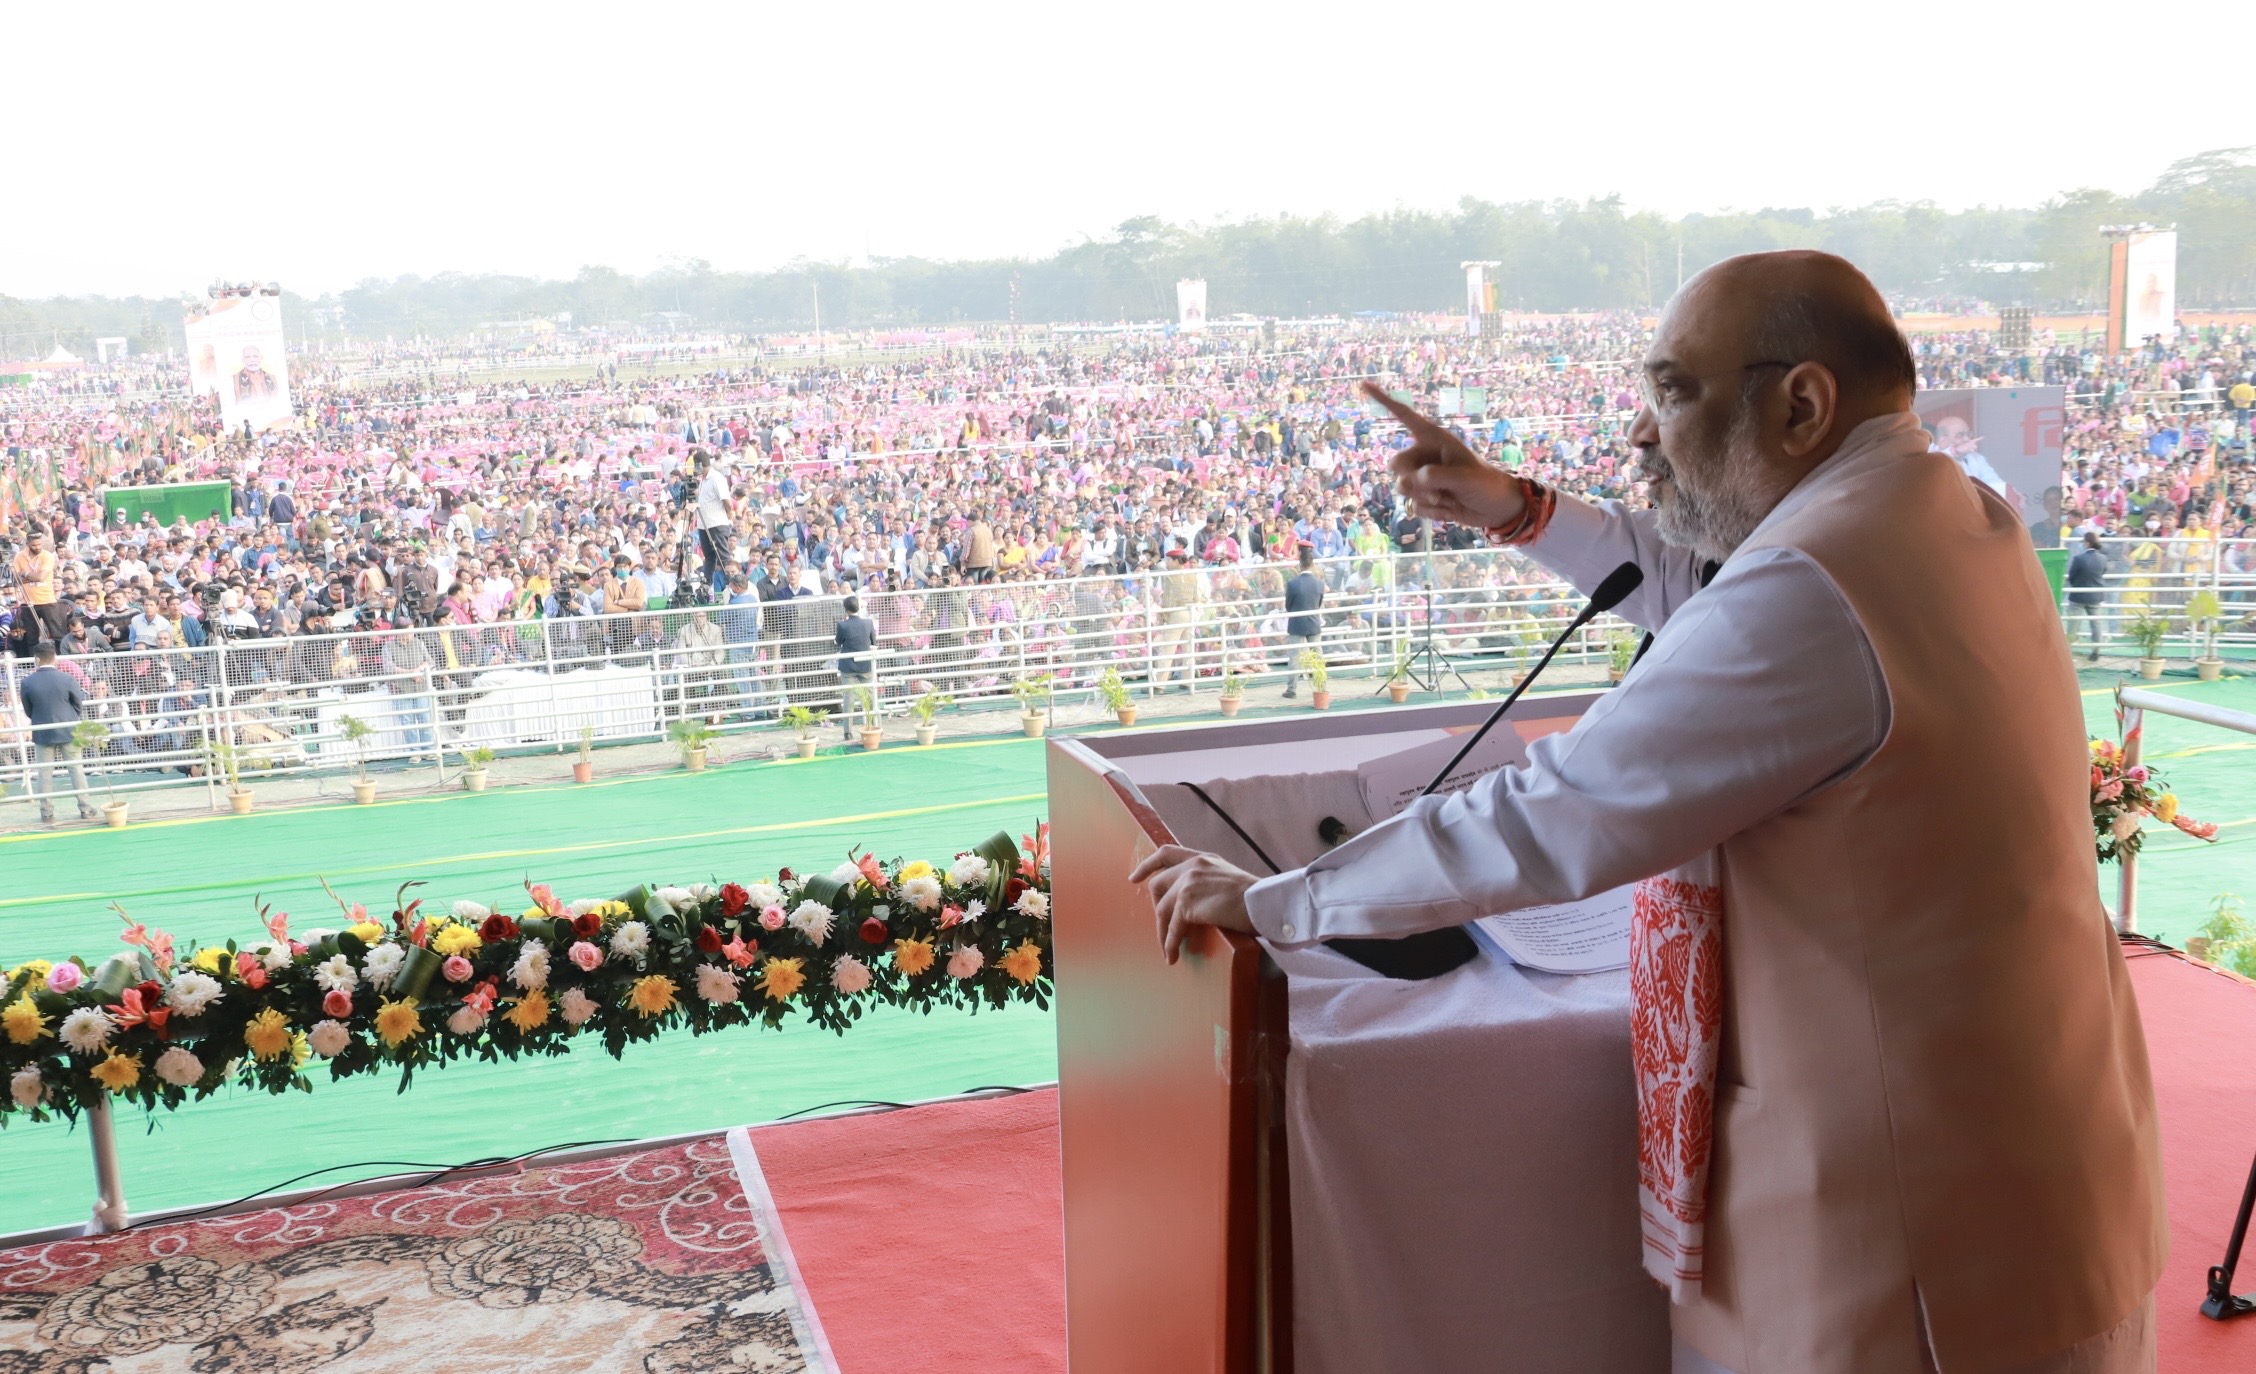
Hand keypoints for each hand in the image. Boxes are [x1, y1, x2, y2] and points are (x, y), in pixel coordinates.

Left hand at [1130, 844, 1258, 964]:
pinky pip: (1172, 928)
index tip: (1134, 878)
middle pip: (1158, 885)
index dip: (1147, 865)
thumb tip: (1195, 906)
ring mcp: (1188, 883)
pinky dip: (1170, 943)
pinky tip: (1173, 955)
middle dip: (1157, 908)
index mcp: (1202, 858)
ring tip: (1168, 950)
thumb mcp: (1228, 878)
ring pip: (1163, 910)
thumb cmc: (1255, 896)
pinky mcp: (1188, 903)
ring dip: (1163, 933)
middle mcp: (1192, 866)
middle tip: (1162, 927)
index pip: (1166, 852)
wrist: (1266, 902)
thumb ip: (1208, 882)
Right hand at [1361, 382, 1524, 529]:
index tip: (1364, 385)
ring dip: (1424, 498)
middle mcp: (1424, 456)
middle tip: (1438, 487)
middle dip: (1412, 479)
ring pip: (1401, 488)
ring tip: (1447, 498)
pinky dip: (1431, 512)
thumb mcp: (1465, 477)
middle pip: (1396, 464)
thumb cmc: (1485, 485)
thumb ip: (1436, 476)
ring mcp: (1423, 478)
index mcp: (1434, 439)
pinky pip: (1414, 506)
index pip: (1405, 416)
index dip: (1384, 401)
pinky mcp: (1424, 498)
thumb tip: (1412, 481)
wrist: (1496, 509)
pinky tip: (1449, 508)